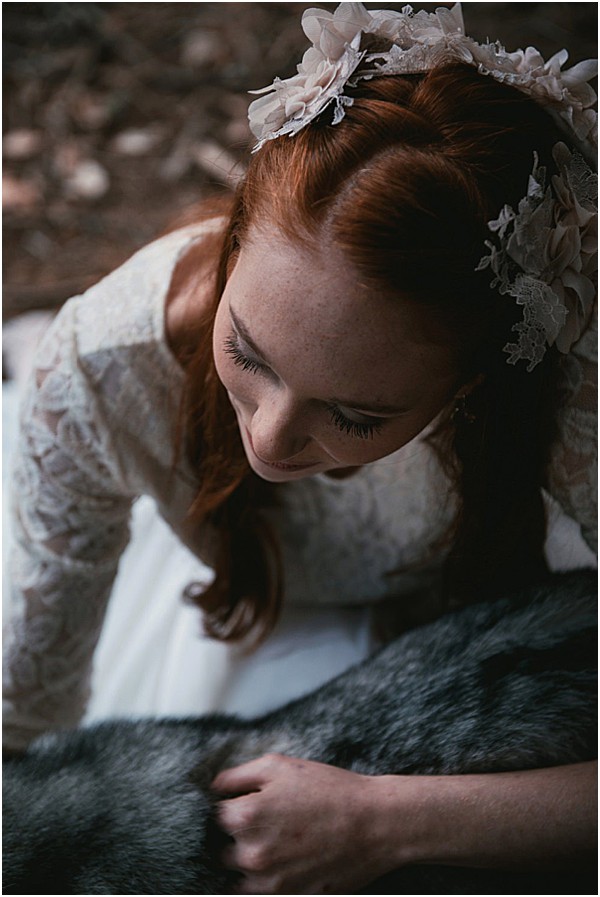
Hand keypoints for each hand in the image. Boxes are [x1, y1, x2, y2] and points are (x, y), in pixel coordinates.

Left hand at [212, 753, 396, 893]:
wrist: (375, 824)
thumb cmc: (328, 789)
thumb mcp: (279, 766)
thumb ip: (236, 776)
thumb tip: (211, 788)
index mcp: (244, 818)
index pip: (211, 817)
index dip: (227, 807)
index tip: (242, 803)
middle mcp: (250, 855)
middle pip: (221, 850)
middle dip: (236, 837)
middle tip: (265, 822)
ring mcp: (268, 884)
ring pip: (237, 876)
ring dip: (248, 862)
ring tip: (277, 842)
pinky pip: (258, 894)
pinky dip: (265, 881)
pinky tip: (286, 860)